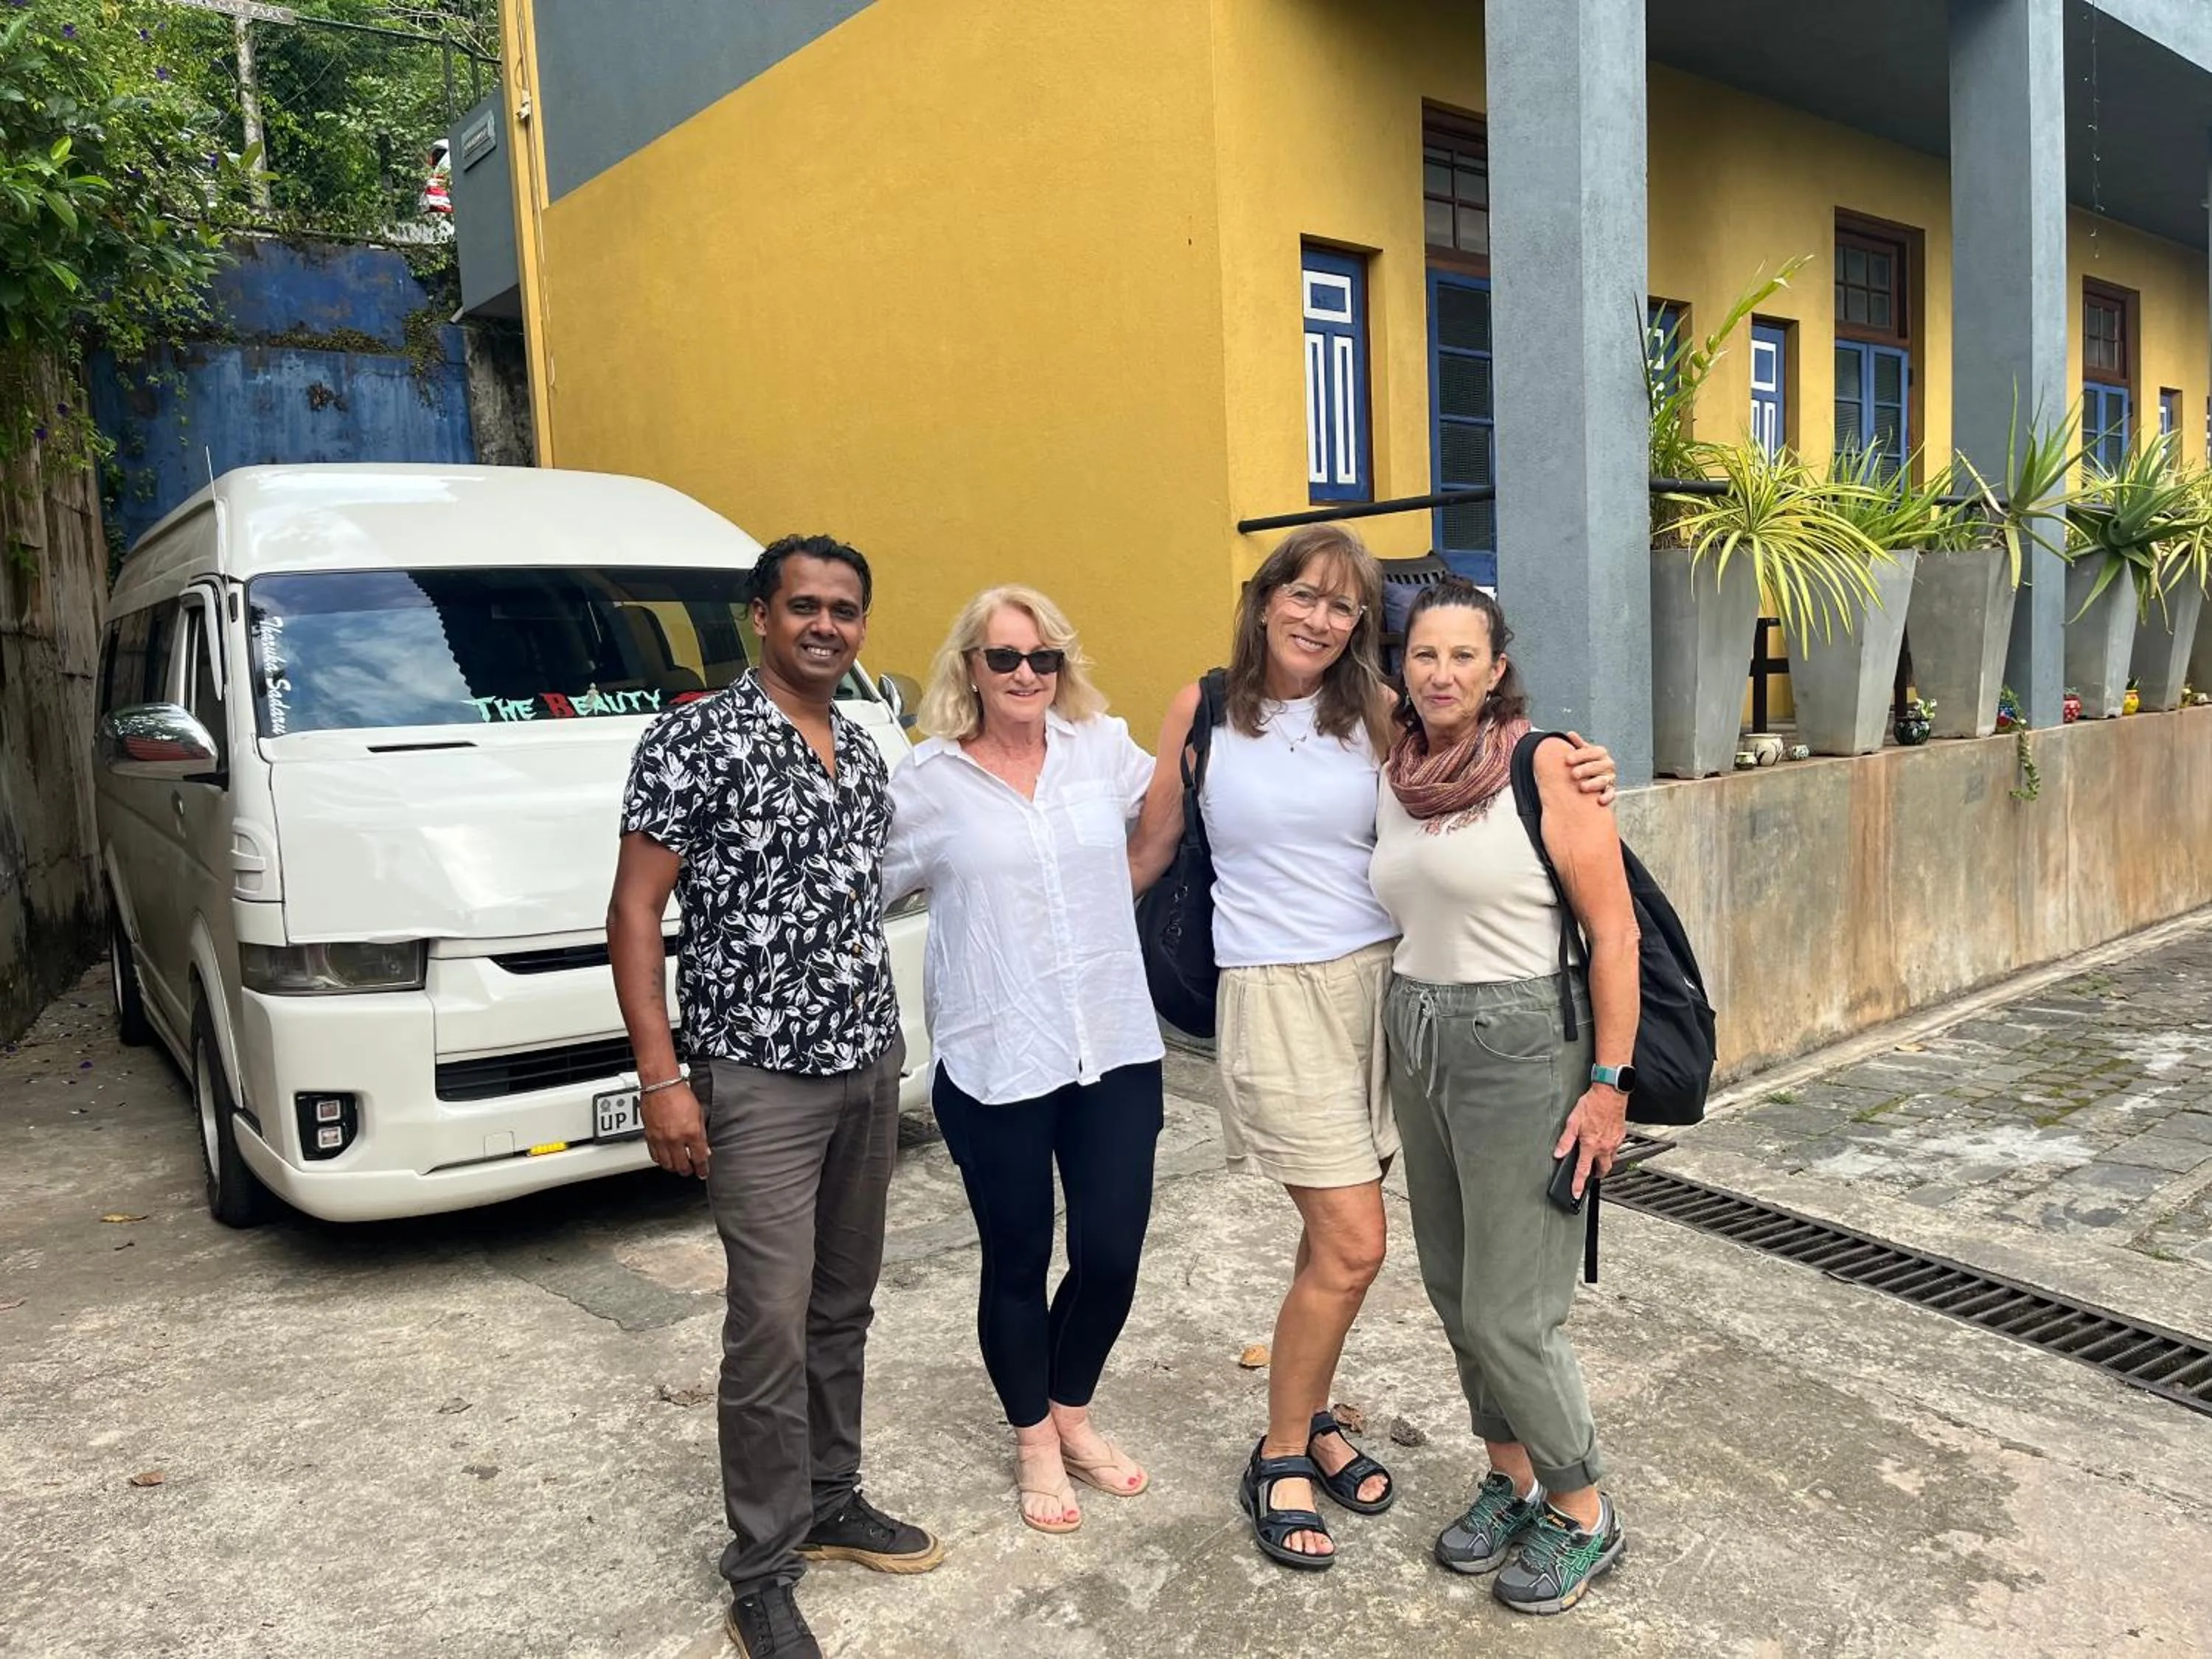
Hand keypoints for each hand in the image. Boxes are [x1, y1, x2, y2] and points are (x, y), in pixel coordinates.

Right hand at [643, 1081, 710, 1178]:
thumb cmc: (680, 1093)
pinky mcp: (649, 1137)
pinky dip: (661, 1160)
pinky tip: (665, 1158)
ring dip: (674, 1167)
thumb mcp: (699, 1113)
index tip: (703, 1172)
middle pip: (682, 1166)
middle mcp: (675, 1139)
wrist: (661, 1085)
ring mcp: (661, 1139)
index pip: (699, 1158)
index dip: (702, 1169)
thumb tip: (704, 1149)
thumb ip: (702, 1133)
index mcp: (691, 1132)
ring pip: (667, 1164)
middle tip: (691, 1170)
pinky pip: (654, 1156)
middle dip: (688, 1170)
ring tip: (678, 1165)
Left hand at [1553, 1085, 1628, 1199]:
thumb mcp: (1573, 1121)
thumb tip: (1558, 1153)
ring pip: (1610, 1160)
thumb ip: (1565, 1140)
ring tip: (1596, 1158)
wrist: (1610, 1093)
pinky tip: (1604, 1142)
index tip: (1576, 1194)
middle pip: (1602, 1170)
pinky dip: (1609, 1150)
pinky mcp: (1621, 1136)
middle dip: (1596, 1175)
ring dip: (1603, 1162)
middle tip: (1590, 1174)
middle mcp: (1604, 1147)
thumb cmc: (1592, 1104)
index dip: (1578, 1184)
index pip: (1583, 1170)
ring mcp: (1614, 1142)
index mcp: (1590, 1145)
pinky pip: (1615, 1148)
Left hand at [1562, 731, 1617, 808]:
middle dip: (1586, 769)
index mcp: (1601, 753)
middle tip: (1573, 774)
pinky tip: (1599, 800)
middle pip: (1599, 766)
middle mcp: (1608, 765)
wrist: (1593, 777)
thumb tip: (1570, 734)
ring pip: (1604, 780)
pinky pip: (1611, 794)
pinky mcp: (1611, 790)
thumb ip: (1578, 744)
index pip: (1593, 752)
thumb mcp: (1583, 752)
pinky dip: (1607, 797)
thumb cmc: (1586, 762)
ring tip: (1582, 787)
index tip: (1567, 760)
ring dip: (1593, 784)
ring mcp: (1610, 778)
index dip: (1580, 755)